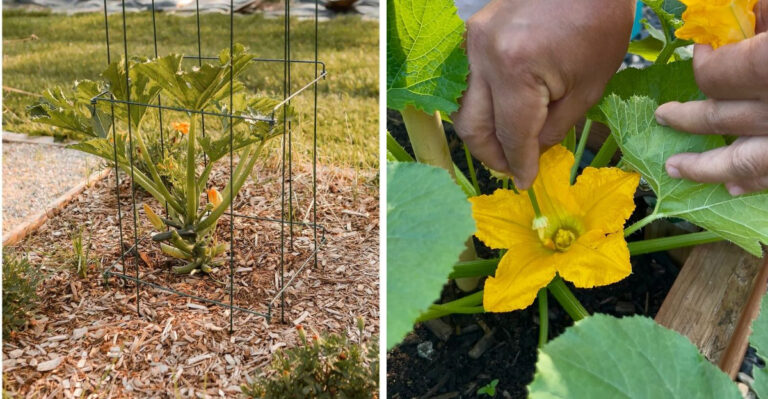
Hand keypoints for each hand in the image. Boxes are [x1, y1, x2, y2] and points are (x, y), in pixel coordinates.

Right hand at [451, 0, 634, 188]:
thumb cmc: (599, 27)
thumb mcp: (586, 89)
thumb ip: (553, 129)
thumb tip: (529, 155)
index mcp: (516, 68)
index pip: (511, 133)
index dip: (518, 163)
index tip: (524, 182)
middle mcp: (483, 55)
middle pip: (472, 125)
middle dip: (491, 154)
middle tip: (512, 167)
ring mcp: (472, 42)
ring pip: (462, 105)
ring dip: (482, 131)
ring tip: (506, 144)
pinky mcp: (471, 34)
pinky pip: (467, 81)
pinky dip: (482, 103)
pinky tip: (501, 113)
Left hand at [655, 1, 767, 194]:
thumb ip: (762, 17)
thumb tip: (736, 18)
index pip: (716, 75)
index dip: (705, 65)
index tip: (701, 52)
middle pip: (718, 119)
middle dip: (686, 118)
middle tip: (662, 117)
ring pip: (742, 161)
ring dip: (705, 168)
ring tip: (674, 168)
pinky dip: (753, 182)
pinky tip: (734, 187)